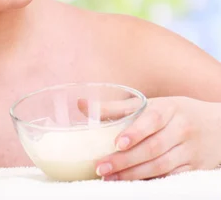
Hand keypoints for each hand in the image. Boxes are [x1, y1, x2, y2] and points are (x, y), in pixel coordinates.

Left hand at [93, 97, 220, 180]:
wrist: (220, 126)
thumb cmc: (177, 113)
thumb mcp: (153, 104)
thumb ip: (118, 107)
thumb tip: (81, 106)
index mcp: (169, 108)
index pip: (152, 120)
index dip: (135, 132)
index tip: (117, 143)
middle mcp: (181, 129)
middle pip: (152, 148)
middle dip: (125, 160)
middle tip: (101, 167)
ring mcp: (190, 150)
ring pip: (161, 166)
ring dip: (133, 174)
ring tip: (110, 178)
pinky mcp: (195, 168)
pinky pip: (171, 177)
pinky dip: (151, 181)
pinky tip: (132, 184)